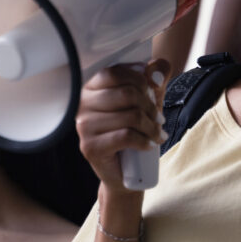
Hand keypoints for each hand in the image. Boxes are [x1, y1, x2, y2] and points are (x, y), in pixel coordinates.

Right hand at [76, 59, 169, 193]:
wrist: (124, 171)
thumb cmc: (133, 129)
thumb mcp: (148, 98)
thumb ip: (155, 76)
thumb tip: (156, 70)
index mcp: (90, 87)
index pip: (114, 73)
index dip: (139, 79)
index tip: (151, 91)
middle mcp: (81, 104)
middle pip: (126, 93)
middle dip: (150, 106)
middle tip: (159, 118)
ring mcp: (83, 126)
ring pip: (130, 116)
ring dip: (151, 126)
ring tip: (157, 132)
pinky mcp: (90, 147)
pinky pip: (126, 136)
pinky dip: (145, 140)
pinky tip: (150, 144)